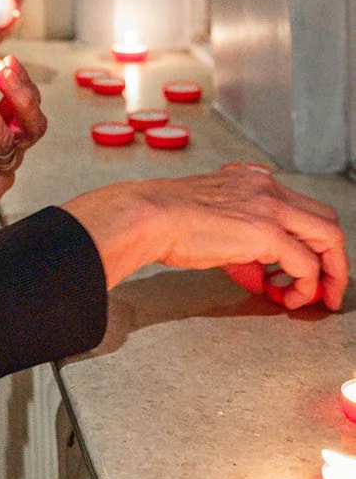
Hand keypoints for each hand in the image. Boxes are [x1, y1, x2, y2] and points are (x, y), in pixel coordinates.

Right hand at [64, 164, 348, 310]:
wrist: (147, 216)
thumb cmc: (164, 219)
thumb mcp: (211, 219)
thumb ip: (240, 238)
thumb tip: (256, 268)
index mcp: (253, 180)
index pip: (300, 208)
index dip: (308, 242)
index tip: (299, 268)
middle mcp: (268, 188)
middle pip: (325, 221)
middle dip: (332, 259)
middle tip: (325, 287)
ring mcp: (271, 208)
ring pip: (329, 239)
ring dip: (329, 273)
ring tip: (315, 297)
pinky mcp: (268, 232)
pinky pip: (307, 264)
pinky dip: (305, 285)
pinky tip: (287, 298)